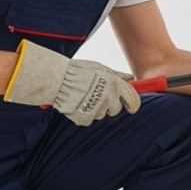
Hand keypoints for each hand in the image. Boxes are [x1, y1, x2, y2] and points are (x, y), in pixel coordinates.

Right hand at [3, 40, 141, 125]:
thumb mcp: (101, 69)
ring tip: (83, 97)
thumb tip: (131, 78)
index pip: (132, 100)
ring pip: (100, 115)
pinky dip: (83, 115)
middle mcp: (108, 97)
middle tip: (96, 97)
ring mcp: (97, 109)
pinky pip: (88, 120)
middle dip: (108, 105)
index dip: (130, 103)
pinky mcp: (85, 118)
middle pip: (114, 110)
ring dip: (94, 109)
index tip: (130, 106)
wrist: (58, 79)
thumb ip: (118, 76)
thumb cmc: (78, 72)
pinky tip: (77, 104)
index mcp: (114, 84)